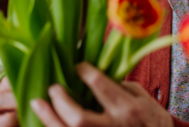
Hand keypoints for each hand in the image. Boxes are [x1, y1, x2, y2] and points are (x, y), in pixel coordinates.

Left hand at [31, 62, 172, 126]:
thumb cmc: (152, 119)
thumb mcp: (142, 97)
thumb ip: (119, 87)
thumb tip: (95, 77)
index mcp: (127, 108)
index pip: (99, 85)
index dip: (84, 72)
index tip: (77, 66)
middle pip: (78, 118)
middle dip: (60, 101)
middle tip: (52, 88)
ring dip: (49, 119)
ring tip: (37, 103)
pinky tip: (49, 122)